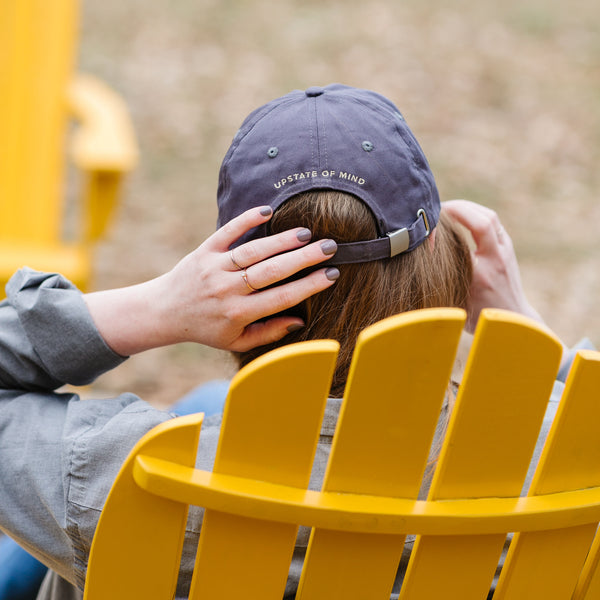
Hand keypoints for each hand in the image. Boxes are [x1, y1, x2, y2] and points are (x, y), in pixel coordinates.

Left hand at [84, 206, 339, 354]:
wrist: (165, 311)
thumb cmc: (207, 328)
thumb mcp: (237, 341)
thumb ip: (268, 333)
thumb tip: (299, 320)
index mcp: (238, 313)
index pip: (281, 297)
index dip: (309, 286)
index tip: (332, 274)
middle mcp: (227, 290)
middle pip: (271, 271)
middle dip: (303, 258)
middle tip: (329, 247)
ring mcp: (214, 268)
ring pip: (253, 251)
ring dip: (281, 240)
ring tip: (307, 233)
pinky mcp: (204, 250)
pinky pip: (226, 232)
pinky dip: (245, 220)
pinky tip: (267, 211)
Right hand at [442, 200, 543, 332]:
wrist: (514, 324)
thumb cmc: (480, 318)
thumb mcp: (456, 305)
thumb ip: (440, 285)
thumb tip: (412, 267)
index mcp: (485, 271)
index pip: (476, 230)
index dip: (452, 220)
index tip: (430, 225)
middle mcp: (499, 257)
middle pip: (485, 218)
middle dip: (458, 207)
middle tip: (435, 210)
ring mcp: (505, 251)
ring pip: (489, 216)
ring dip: (466, 208)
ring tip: (445, 209)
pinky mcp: (506, 249)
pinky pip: (492, 222)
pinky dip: (474, 215)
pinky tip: (459, 217)